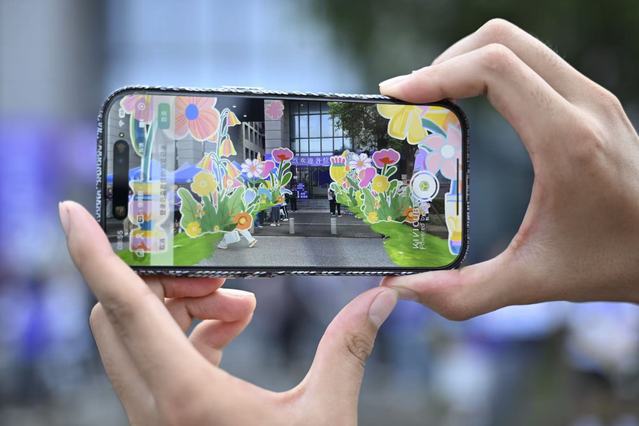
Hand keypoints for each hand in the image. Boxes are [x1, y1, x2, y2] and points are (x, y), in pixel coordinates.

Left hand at [59, 201, 396, 424]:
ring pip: (137, 334)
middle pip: (122, 313)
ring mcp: (155, 413)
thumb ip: (347, 350)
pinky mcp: (166, 416)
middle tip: (217, 274)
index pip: (126, 306)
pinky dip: (190, 333)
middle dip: (163, 279)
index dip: (93, 254)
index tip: (72, 215)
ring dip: (181, 306)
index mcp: (186, 396)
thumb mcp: (324, 416)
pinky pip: (159, 357)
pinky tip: (232, 331)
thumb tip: (378, 299)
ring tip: (240, 307)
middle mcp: (155, 403)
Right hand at [379, 18, 638, 319]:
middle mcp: (583, 104)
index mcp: (566, 141)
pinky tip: (472, 105)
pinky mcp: (590, 101)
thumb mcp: (535, 282)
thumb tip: (403, 290)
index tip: (397, 96)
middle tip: (413, 100)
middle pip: (500, 40)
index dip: (436, 74)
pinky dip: (490, 71)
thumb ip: (464, 293)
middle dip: (445, 62)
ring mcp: (590, 97)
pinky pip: (531, 62)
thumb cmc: (613, 262)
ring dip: (467, 62)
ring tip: (435, 100)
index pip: (494, 69)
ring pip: (516, 44)